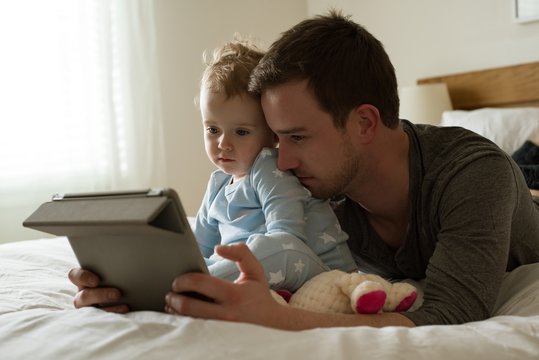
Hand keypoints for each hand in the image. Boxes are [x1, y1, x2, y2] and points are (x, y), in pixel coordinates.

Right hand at [68, 267, 128, 312]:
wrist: (130, 291)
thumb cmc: (118, 276)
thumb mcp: (113, 271)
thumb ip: (113, 268)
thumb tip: (128, 263)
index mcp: (84, 279)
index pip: (74, 275)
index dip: (82, 277)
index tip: (97, 280)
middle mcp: (83, 294)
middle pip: (84, 296)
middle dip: (100, 295)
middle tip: (117, 294)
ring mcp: (89, 308)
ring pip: (90, 311)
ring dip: (108, 309)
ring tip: (124, 306)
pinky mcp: (97, 318)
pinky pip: (102, 320)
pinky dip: (115, 315)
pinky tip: (126, 311)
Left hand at [165, 243, 285, 325]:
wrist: (273, 324)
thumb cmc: (259, 296)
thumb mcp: (254, 271)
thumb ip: (240, 253)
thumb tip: (218, 248)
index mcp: (233, 294)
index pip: (199, 283)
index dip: (183, 280)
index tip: (178, 281)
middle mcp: (226, 314)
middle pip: (188, 306)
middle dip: (173, 298)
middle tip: (171, 293)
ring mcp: (220, 330)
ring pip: (187, 321)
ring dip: (174, 312)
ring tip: (173, 304)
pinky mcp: (217, 339)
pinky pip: (192, 332)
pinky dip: (182, 323)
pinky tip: (181, 316)